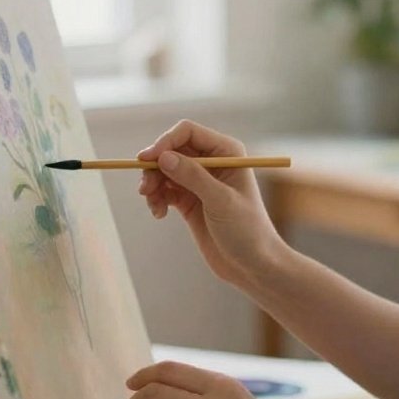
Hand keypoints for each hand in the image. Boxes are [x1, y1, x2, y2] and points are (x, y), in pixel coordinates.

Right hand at [137, 120, 283, 286]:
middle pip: (172, 150)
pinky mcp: (190, 200)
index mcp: (227, 151)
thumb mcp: (220, 201)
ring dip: (152, 184)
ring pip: (164, 170)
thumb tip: (163, 157)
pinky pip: (165, 190)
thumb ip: (193, 176)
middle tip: (144, 189)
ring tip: (153, 204)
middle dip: (155, 166)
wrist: (253, 265)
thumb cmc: (247, 230)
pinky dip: (157, 198)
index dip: (165, 142)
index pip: (188, 132)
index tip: (148, 160)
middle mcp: (212, 161)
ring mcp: (200, 181)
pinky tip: (159, 214)